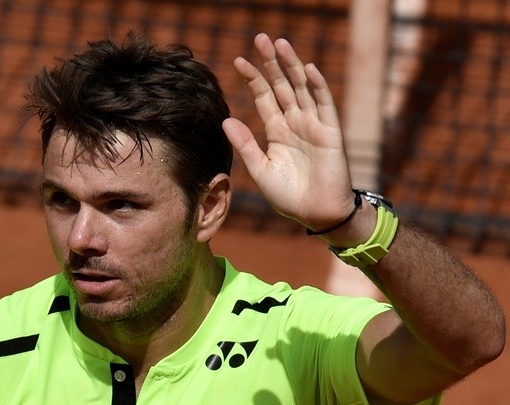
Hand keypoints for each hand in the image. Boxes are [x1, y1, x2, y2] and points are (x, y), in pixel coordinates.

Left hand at [222, 33, 355, 231]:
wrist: (315, 213)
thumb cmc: (288, 195)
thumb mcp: (260, 169)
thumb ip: (245, 145)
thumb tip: (226, 120)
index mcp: (277, 131)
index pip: (264, 97)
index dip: (252, 79)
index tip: (238, 61)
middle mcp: (294, 123)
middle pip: (282, 86)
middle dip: (271, 64)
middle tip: (260, 39)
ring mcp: (313, 125)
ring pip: (302, 88)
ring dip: (292, 66)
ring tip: (280, 44)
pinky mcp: (330, 133)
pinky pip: (324, 105)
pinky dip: (317, 87)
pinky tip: (307, 69)